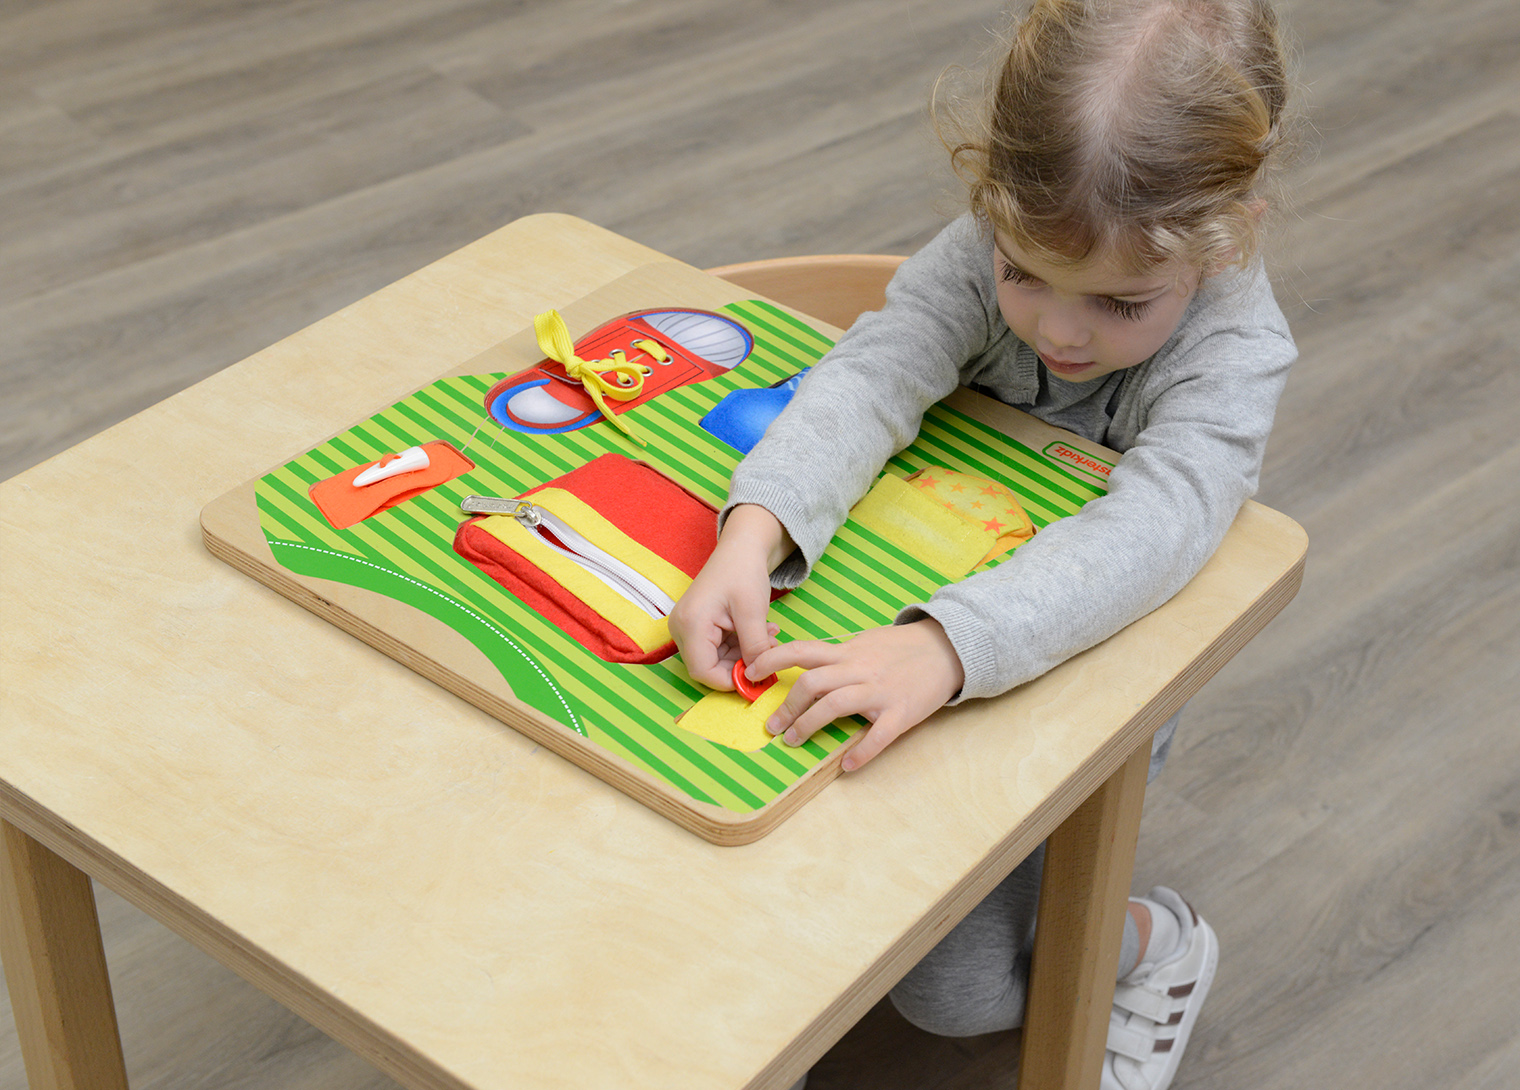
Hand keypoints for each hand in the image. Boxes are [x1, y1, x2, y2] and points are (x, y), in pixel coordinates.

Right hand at [669, 505, 791, 689]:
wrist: (740, 548)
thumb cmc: (743, 571)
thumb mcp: (753, 612)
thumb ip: (754, 647)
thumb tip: (758, 676)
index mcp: (690, 624)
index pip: (703, 671)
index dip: (730, 680)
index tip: (758, 677)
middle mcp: (682, 628)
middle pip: (708, 667)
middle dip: (740, 665)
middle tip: (768, 651)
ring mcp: (688, 627)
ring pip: (716, 659)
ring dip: (744, 654)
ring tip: (768, 636)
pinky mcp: (697, 627)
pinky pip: (718, 648)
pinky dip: (740, 646)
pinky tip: (759, 632)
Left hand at [748, 618, 964, 770]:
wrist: (946, 649)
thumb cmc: (900, 648)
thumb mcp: (865, 642)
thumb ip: (836, 655)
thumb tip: (801, 664)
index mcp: (847, 653)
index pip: (802, 650)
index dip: (771, 658)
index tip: (750, 672)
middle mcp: (859, 669)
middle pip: (811, 683)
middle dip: (787, 706)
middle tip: (773, 726)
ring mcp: (880, 691)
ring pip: (834, 705)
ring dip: (809, 725)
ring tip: (794, 741)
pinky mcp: (901, 712)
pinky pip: (878, 735)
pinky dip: (861, 752)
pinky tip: (848, 765)